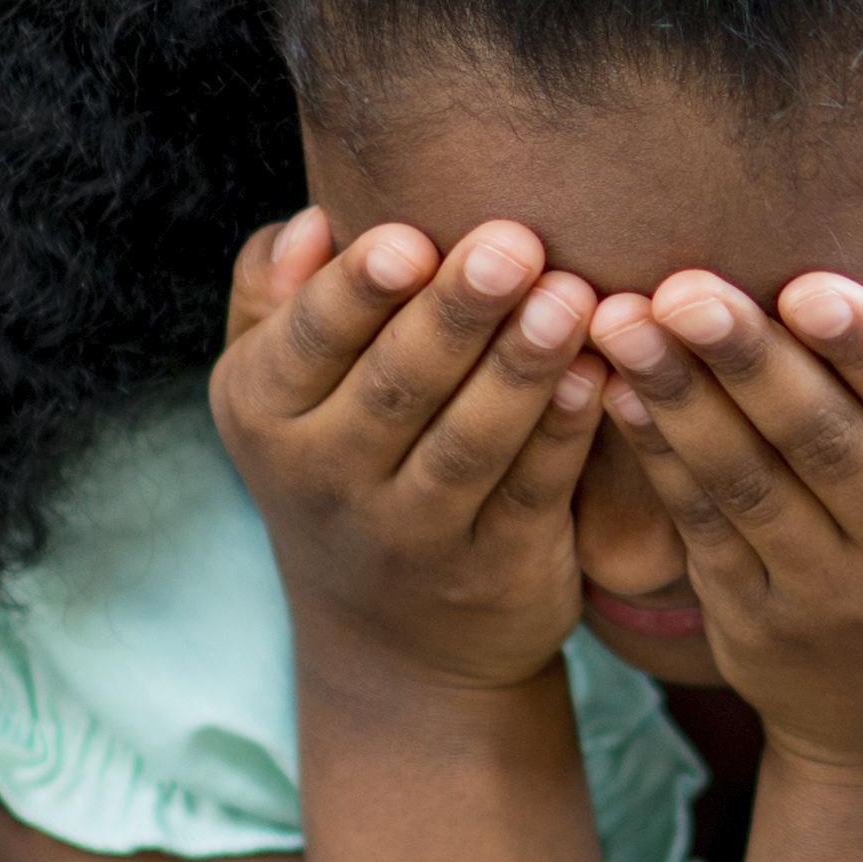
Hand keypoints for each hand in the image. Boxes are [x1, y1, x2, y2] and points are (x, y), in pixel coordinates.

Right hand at [207, 213, 606, 690]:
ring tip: (570, 297)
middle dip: (456, 314)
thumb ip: (276, 295)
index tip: (409, 237)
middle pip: (395, 387)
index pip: (307, 341)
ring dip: (520, 368)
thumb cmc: (335, 454)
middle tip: (514, 244)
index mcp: (264, 411)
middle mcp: (324, 479)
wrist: (384, 640)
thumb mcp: (276, 386)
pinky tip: (598, 376)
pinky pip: (530, 495)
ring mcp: (409, 535)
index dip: (357, 292)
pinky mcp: (491, 571)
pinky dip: (563, 437)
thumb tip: (315, 221)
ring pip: (467, 445)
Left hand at [587, 249, 862, 797]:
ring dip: (681, 400)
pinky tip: (616, 390)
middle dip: (751, 361)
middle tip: (685, 285)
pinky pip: (704, 528)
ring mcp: (835, 598)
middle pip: (828, 445)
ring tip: (624, 320)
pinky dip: (657, 459)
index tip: (807, 286)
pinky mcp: (758, 625)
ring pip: (750, 485)